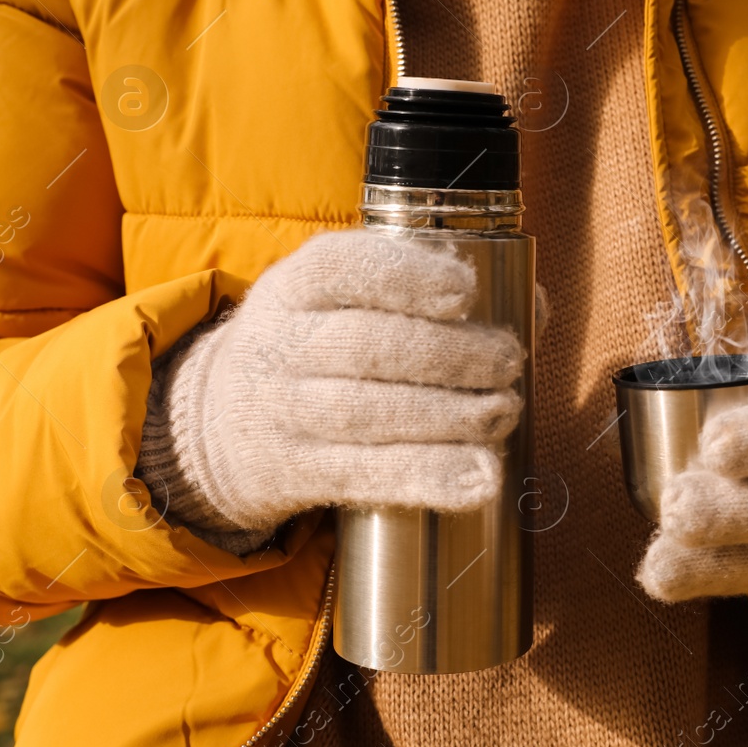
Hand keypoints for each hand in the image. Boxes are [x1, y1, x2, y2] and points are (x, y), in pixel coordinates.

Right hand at [147, 230, 524, 543]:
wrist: (214, 424)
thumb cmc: (316, 346)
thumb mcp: (346, 303)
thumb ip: (432, 294)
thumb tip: (534, 304)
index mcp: (298, 285)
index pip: (343, 267)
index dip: (406, 276)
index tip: (465, 290)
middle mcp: (283, 344)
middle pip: (367, 345)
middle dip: (450, 354)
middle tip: (507, 362)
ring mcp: (284, 412)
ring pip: (367, 413)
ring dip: (448, 417)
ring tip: (504, 412)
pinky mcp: (295, 473)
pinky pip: (365, 476)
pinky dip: (428, 477)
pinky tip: (480, 479)